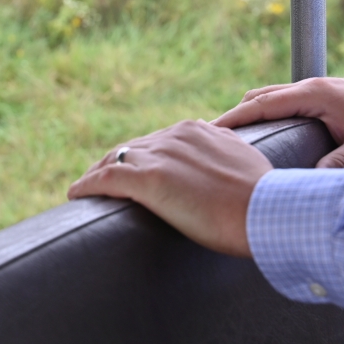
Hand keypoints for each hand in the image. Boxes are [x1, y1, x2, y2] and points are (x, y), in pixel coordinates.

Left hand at [67, 119, 272, 257]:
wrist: (269, 212)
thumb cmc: (262, 199)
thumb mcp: (242, 162)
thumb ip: (224, 152)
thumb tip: (219, 157)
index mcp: (196, 130)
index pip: (155, 141)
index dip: (138, 157)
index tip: (130, 171)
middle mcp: (174, 136)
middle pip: (130, 148)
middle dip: (114, 164)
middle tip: (99, 182)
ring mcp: (160, 156)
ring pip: (114, 160)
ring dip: (96, 175)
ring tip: (84, 190)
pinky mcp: (148, 179)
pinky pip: (106, 178)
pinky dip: (87, 185)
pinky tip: (75, 194)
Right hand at [214, 77, 343, 168]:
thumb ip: (339, 166)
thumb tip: (308, 185)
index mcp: (314, 94)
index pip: (261, 104)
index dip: (233, 118)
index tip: (208, 132)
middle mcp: (310, 87)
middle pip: (258, 97)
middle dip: (233, 117)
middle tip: (209, 141)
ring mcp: (314, 89)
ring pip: (268, 97)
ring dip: (248, 114)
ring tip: (227, 141)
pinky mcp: (320, 97)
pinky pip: (281, 101)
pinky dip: (263, 113)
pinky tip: (259, 135)